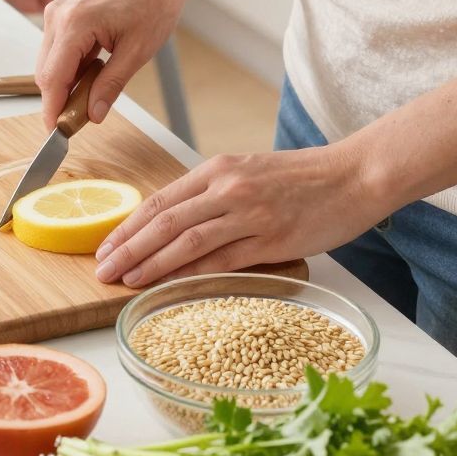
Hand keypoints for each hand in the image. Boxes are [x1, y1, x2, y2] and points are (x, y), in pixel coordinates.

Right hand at [36, 0, 188, 128]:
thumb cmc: (153, 0)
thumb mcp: (137, 51)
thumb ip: (110, 86)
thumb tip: (93, 114)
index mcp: (74, 25)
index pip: (52, 79)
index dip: (53, 110)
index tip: (58, 133)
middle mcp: (58, 16)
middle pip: (46, 73)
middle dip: (61, 99)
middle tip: (85, 118)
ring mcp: (58, 12)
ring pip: (50, 62)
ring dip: (67, 82)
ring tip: (96, 91)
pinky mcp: (64, 12)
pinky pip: (58, 49)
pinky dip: (72, 66)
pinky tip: (95, 70)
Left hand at [94, 145, 374, 287]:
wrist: (355, 175)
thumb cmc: (305, 178)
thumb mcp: (251, 173)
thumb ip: (216, 195)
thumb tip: (178, 223)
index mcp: (219, 170)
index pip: (160, 200)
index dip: (128, 227)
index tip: (106, 246)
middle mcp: (228, 188)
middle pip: (163, 221)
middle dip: (127, 247)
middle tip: (102, 269)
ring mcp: (249, 213)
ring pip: (186, 240)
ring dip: (150, 263)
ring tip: (125, 280)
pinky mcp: (271, 239)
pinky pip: (221, 259)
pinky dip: (190, 273)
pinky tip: (169, 285)